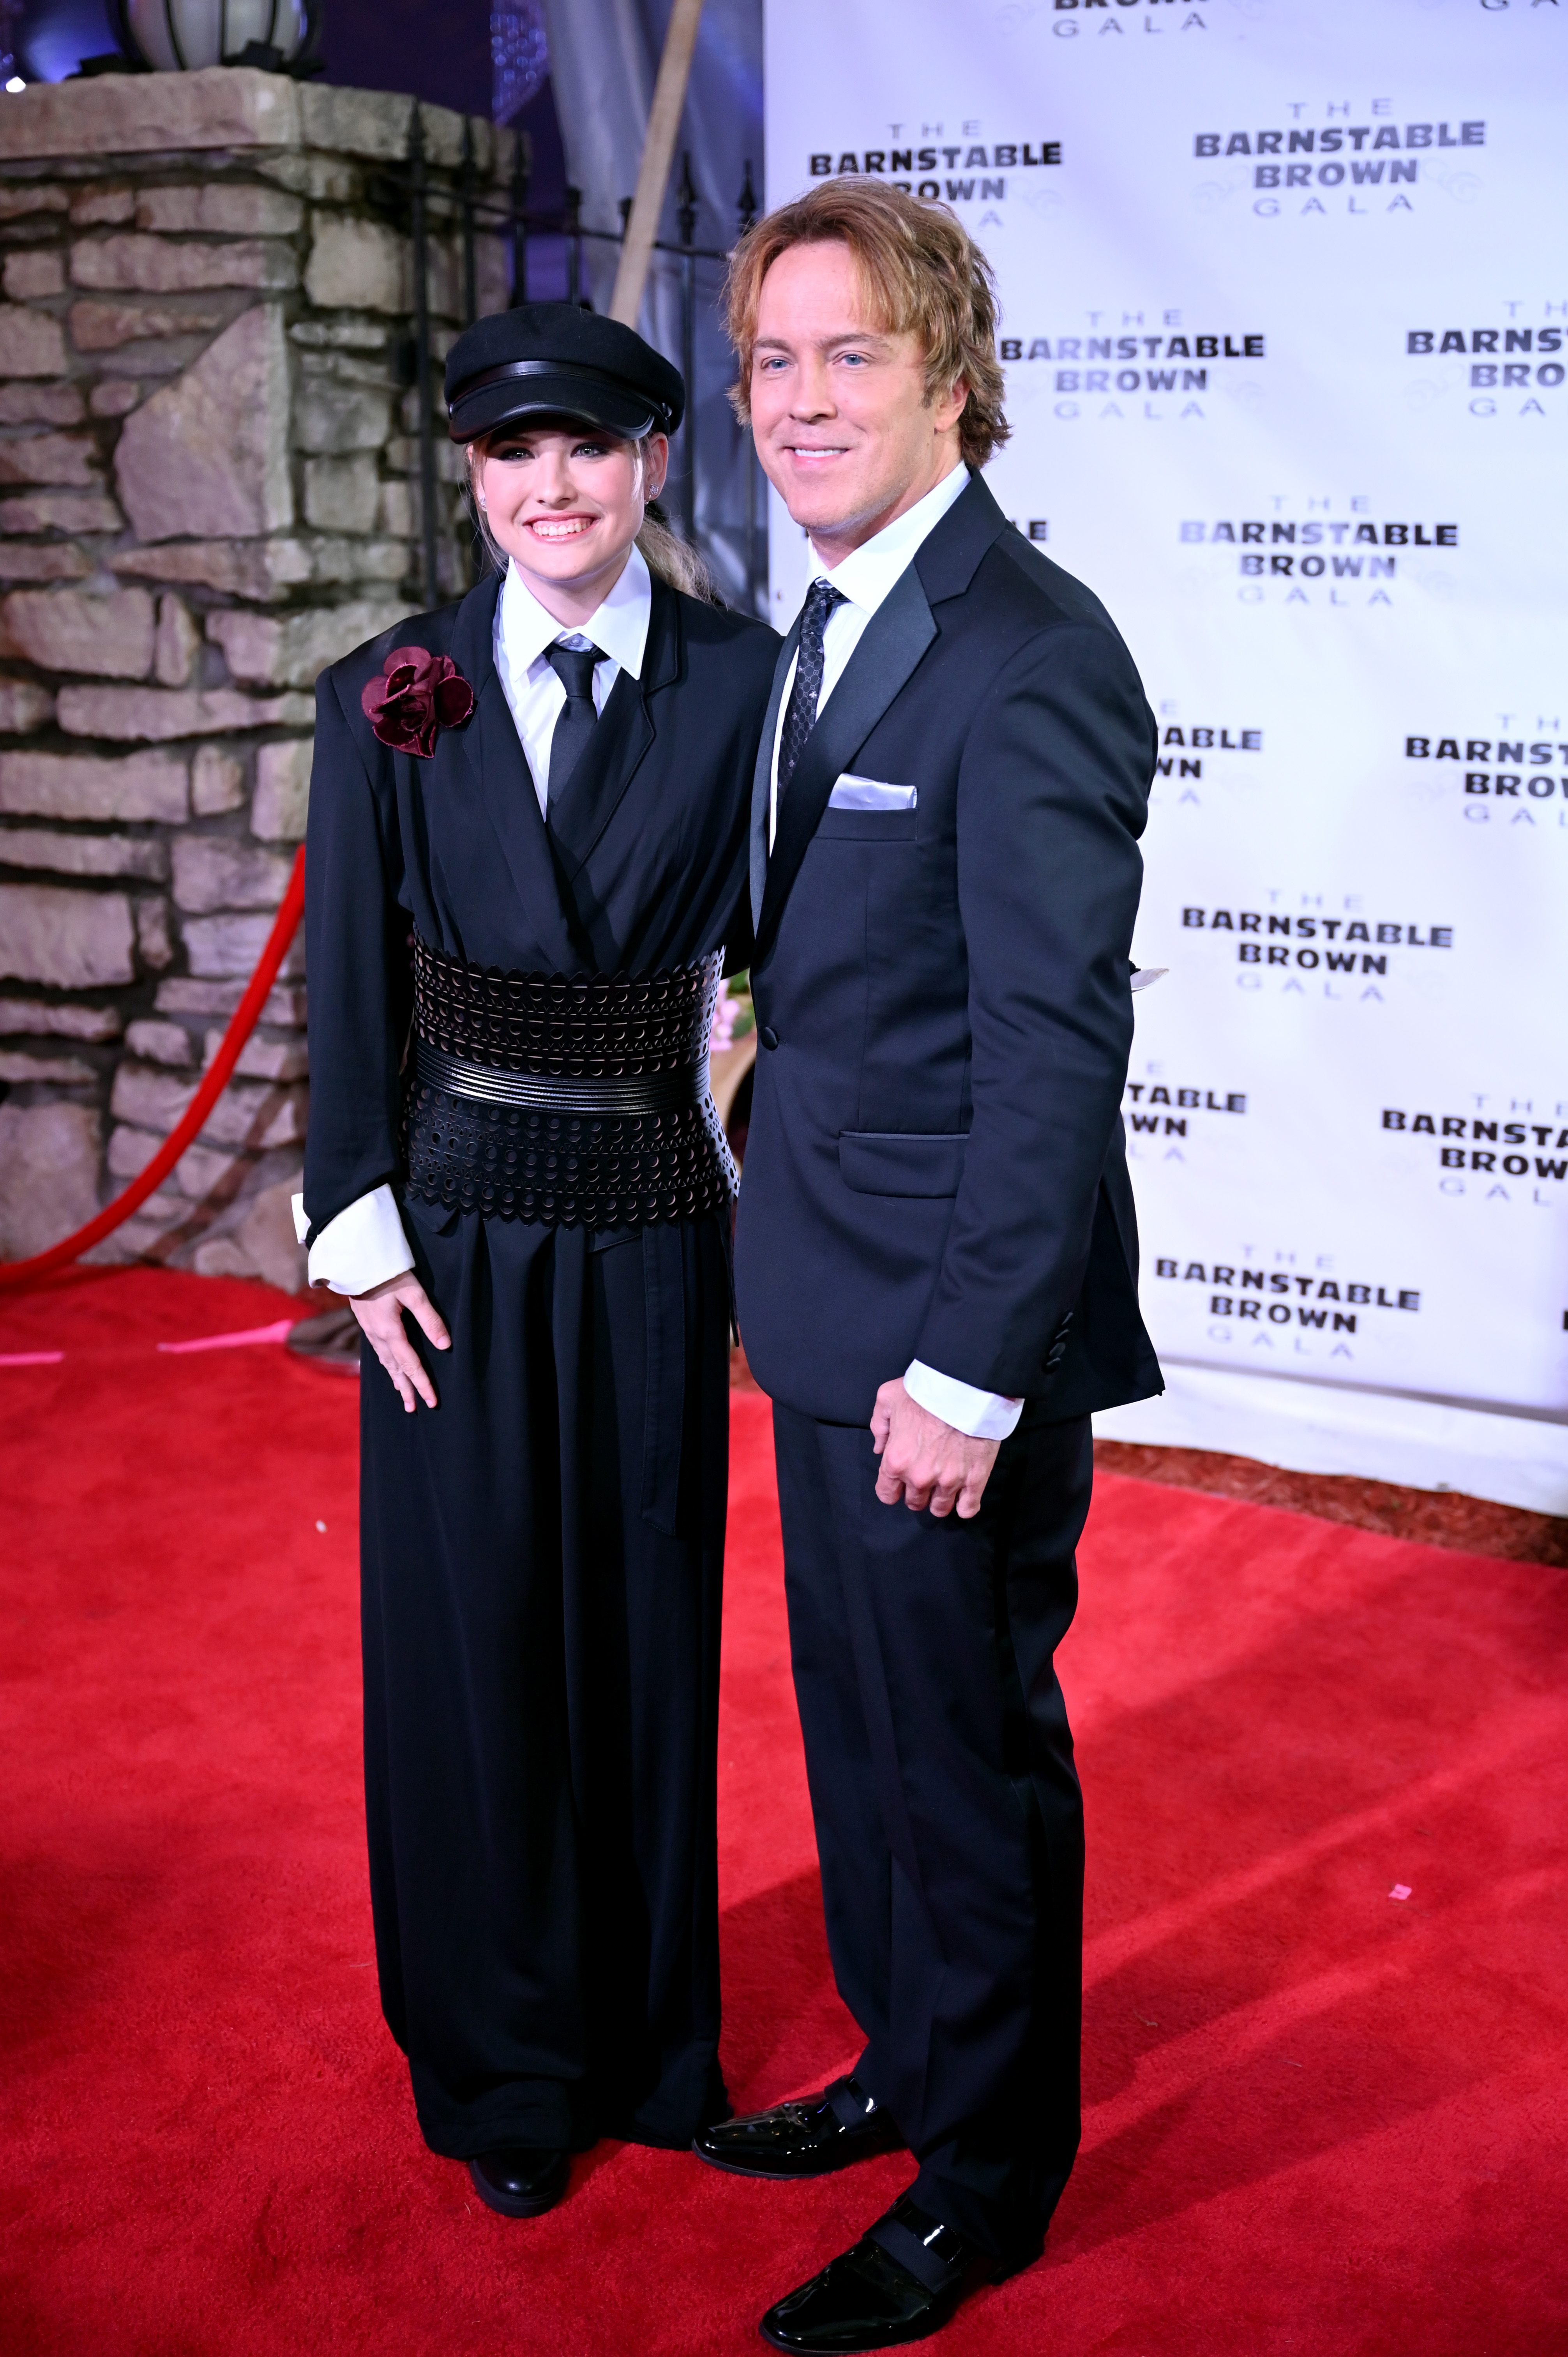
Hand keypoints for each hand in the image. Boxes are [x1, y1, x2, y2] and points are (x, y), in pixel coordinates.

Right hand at [350, 1271, 449, 1412]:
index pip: (410, 1365)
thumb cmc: (387, 1274)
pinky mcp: (367, 1324)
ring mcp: (370, 1331)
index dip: (422, 1384)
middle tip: (414, 1408)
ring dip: (395, 1380)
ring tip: (403, 1395)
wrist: (356, 1261)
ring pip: (385, 1363)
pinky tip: (389, 1368)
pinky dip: (386, 1366)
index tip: (431, 1401)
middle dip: (406, 1389)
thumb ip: (430, 1319)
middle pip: (395, 1370)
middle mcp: (378, 1336)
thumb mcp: (413, 1293)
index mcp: (391, 1332)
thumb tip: (445, 1345)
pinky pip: (378, 1353)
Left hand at [870, 1378, 998, 1519]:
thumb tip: (879, 1448)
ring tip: (943, 1486)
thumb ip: (879, 1426)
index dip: (892, 1489)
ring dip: (939, 1500)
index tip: (899, 1482)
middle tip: (924, 1477)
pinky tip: (963, 1495)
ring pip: (940, 1509)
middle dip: (916, 1493)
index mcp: (896, 1461)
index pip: (887, 1495)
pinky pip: (968, 1509)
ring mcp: (949, 1481)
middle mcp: (920, 1477)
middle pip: (914, 1503)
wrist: (965, 1387)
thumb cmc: (925, 1391)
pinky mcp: (975, 1479)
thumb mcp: (888, 1399)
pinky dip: (964, 1506)